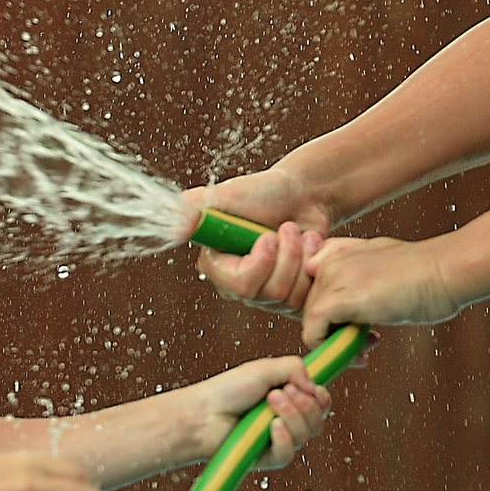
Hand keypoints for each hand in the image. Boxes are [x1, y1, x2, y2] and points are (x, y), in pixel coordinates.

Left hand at [184, 354, 332, 469]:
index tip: (312, 389)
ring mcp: (278, 440)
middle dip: (304, 404)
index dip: (321, 397)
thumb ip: (294, 368)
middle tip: (278, 392)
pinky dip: (284, 438)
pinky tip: (273, 427)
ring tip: (269, 402)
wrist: (201, 413)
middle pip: (318, 420)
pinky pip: (289, 453)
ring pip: (306, 435)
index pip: (319, 403)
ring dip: (291, 415)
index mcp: (287, 399)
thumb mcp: (262, 369)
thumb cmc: (226, 391)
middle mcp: (285, 420)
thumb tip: (315, 386)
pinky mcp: (268, 457)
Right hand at [187, 173, 330, 313]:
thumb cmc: (264, 192)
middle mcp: (238, 286)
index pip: (238, 285)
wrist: (301, 195)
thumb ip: (194, 208)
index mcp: (216, 266)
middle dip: (288, 256)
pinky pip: (309, 298)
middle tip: (289, 228)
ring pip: (291, 296)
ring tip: (300, 234)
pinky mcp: (293, 296)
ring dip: (303, 257)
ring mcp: (267, 295)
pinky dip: (316, 266)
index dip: (260, 263)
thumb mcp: (226, 194)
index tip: (268, 236)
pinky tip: (312, 247)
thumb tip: (172, 225)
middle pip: (269, 293)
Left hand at [301, 235, 459, 347]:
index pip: (316, 293)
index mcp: (334, 253)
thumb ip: (358, 278)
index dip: (333, 316)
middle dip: (337, 333)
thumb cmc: (425, 272)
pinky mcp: (336, 300)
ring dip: (338, 345)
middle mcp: (326, 262)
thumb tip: (342, 305)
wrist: (447, 270)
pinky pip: (314, 335)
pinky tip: (363, 353)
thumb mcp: (383, 268)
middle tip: (367, 343)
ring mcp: (329, 279)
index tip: (357, 328)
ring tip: (369, 346)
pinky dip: (332, 352)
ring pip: (312, 325)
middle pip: (313, 311)